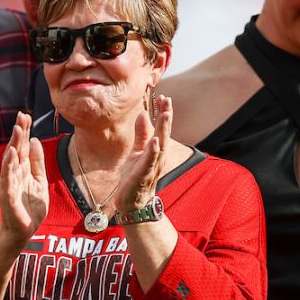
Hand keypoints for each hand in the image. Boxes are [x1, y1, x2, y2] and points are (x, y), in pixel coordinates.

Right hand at [0, 112, 47, 241]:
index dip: (24, 132)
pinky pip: (8, 179)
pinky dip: (9, 167)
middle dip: (18, 134)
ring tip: (17, 130)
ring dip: (13, 145)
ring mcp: (9, 184)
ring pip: (10, 161)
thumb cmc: (30, 206)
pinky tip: (11, 155)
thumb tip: (36, 139)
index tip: (26, 116)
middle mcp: (13, 174)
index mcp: (22, 170)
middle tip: (21, 116)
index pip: (22, 147)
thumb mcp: (39, 180)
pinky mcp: (8, 197)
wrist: (23, 231)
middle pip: (16, 150)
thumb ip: (38, 162)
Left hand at [114, 95, 172, 211]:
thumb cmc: (136, 176)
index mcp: (156, 150)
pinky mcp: (143, 175)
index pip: (161, 128)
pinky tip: (155, 141)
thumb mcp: (137, 151)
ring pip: (160, 146)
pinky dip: (153, 151)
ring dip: (163, 130)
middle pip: (164, 133)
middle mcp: (158, 157)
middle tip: (167, 100)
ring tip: (165, 114)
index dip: (163, 112)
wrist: (132, 203)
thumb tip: (143, 114)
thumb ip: (141, 134)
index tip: (164, 96)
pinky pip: (149, 162)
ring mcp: (152, 166)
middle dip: (166, 117)